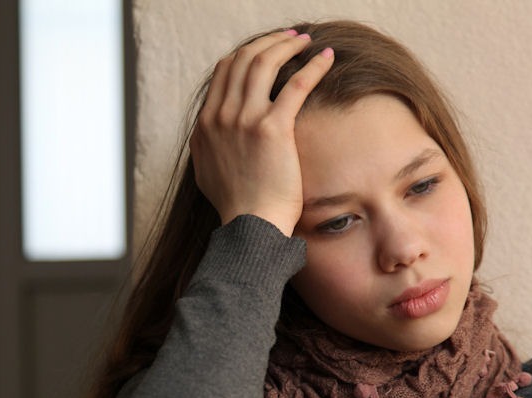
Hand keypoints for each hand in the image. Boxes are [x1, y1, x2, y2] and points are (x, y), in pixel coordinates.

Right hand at [190, 31, 333, 235]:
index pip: (223, 71)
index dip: (247, 53)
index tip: (267, 50)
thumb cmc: (236, 206)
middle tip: (291, 38)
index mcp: (205, 124)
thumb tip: (209, 135)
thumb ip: (208, 146)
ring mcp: (244, 120)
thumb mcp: (206, 171)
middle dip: (269, 42)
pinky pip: (295, 84)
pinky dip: (313, 66)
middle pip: (243, 60)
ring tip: (307, 41)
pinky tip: (326, 58)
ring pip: (264, 63)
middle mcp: (220, 117)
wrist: (250, 225)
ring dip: (287, 45)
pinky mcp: (272, 128)